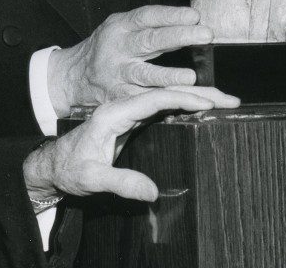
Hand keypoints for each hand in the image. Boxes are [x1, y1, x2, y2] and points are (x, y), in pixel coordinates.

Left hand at [23, 87, 239, 201]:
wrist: (54, 165)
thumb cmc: (69, 168)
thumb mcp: (91, 178)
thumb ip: (120, 183)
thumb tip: (153, 192)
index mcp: (112, 113)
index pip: (153, 99)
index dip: (181, 98)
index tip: (206, 102)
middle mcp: (123, 107)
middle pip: (166, 94)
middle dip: (200, 94)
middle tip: (230, 98)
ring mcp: (129, 112)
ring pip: (168, 99)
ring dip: (197, 98)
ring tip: (226, 101)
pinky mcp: (133, 120)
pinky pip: (164, 108)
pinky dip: (186, 107)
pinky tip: (204, 110)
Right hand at [47, 6, 212, 116]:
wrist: (73, 76)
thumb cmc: (107, 47)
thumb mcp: (120, 27)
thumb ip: (148, 25)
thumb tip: (190, 22)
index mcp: (120, 27)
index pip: (147, 17)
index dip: (171, 15)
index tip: (195, 15)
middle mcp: (119, 48)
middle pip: (151, 41)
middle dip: (180, 37)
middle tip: (206, 35)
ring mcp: (118, 74)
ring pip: (145, 75)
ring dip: (169, 75)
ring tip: (191, 77)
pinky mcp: (118, 97)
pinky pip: (143, 99)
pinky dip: (162, 100)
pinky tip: (182, 101)